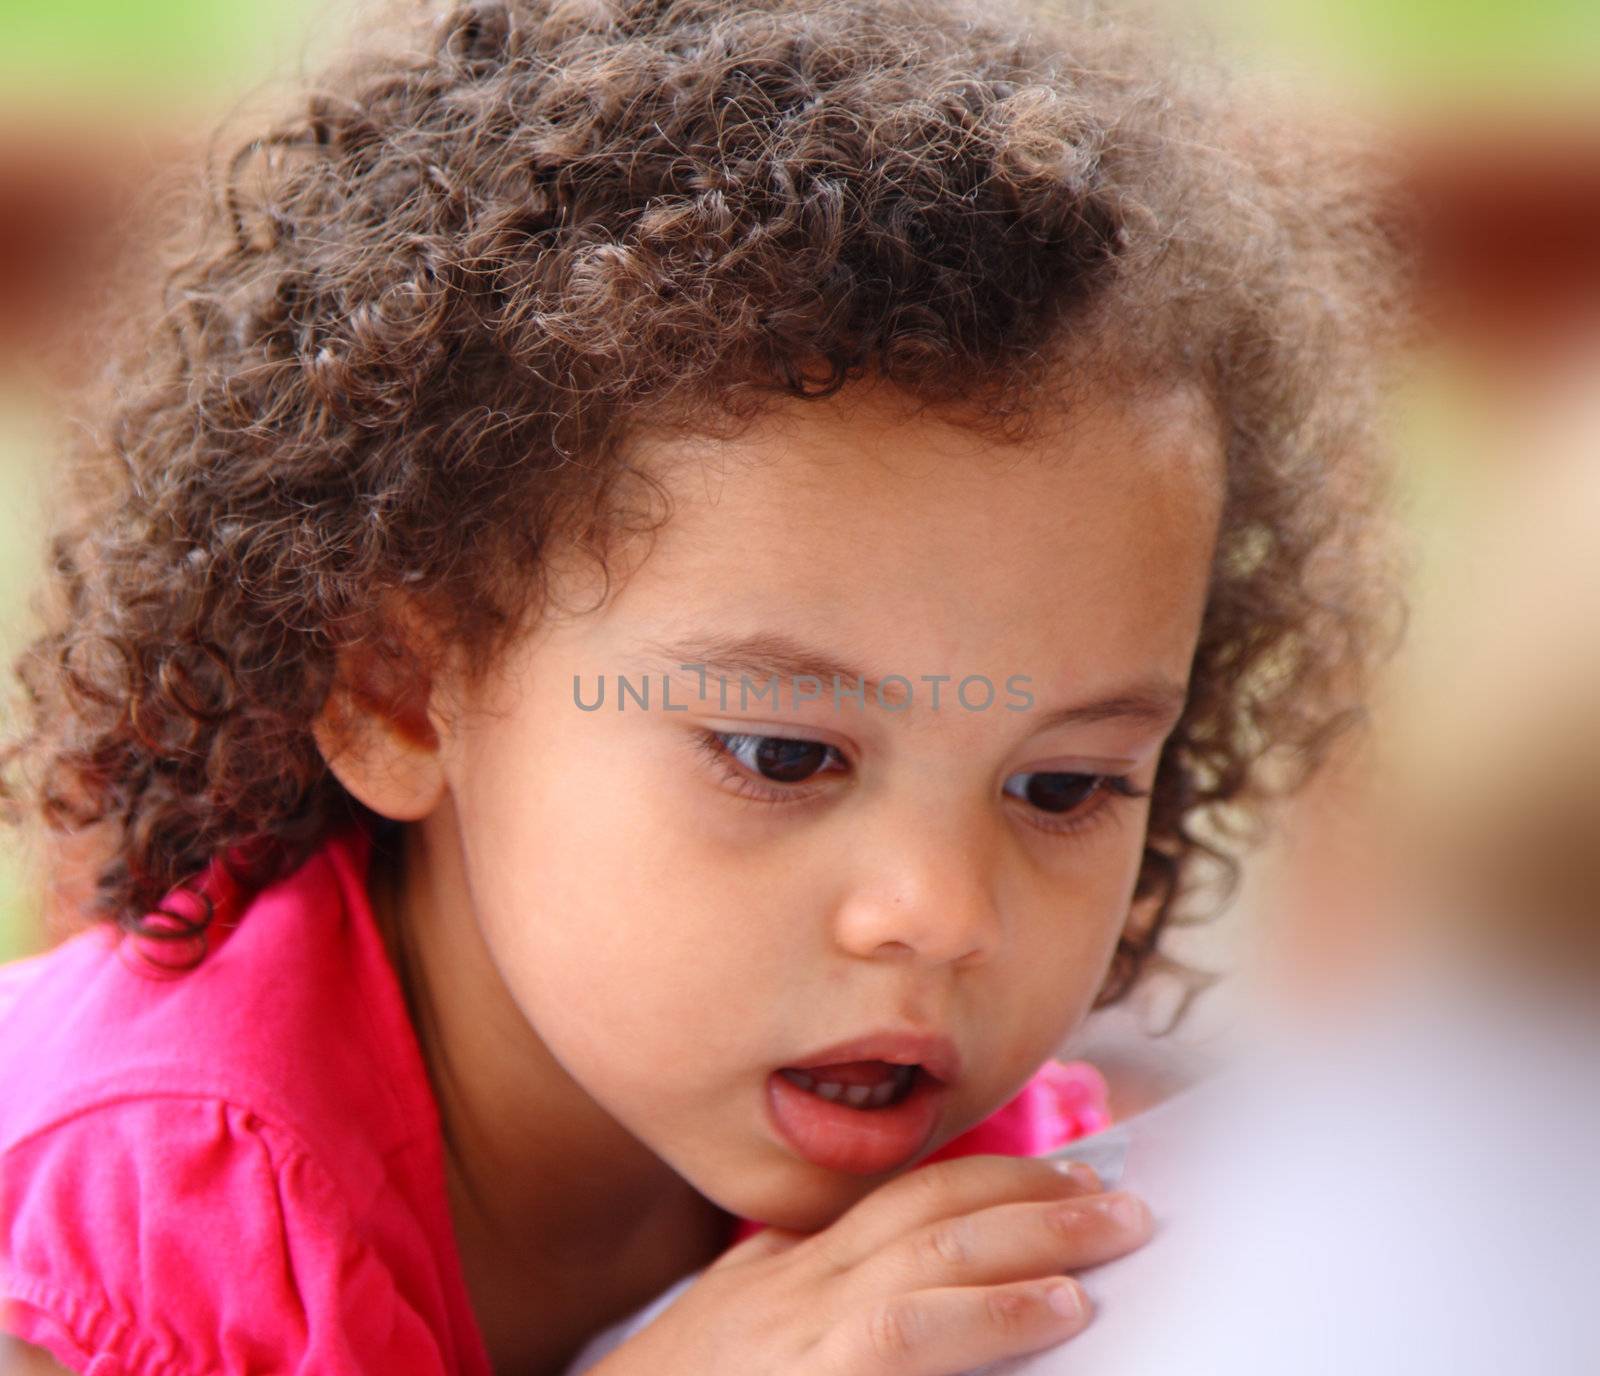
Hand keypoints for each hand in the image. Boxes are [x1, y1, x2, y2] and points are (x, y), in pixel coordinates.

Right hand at [584, 1153, 1152, 1375]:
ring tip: (1101, 1251)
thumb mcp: (737, 1324)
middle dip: (1029, 1197)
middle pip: (925, 1214)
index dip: (991, 1177)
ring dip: (1024, 1250)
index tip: (1065, 1173)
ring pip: (923, 1265)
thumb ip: (804, 1284)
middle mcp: (792, 1287)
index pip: (902, 1195)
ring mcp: (796, 1336)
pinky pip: (903, 1342)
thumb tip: (901, 1270)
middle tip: (1118, 1200)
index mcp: (785, 1267)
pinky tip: (1049, 1312)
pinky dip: (983, 1321)